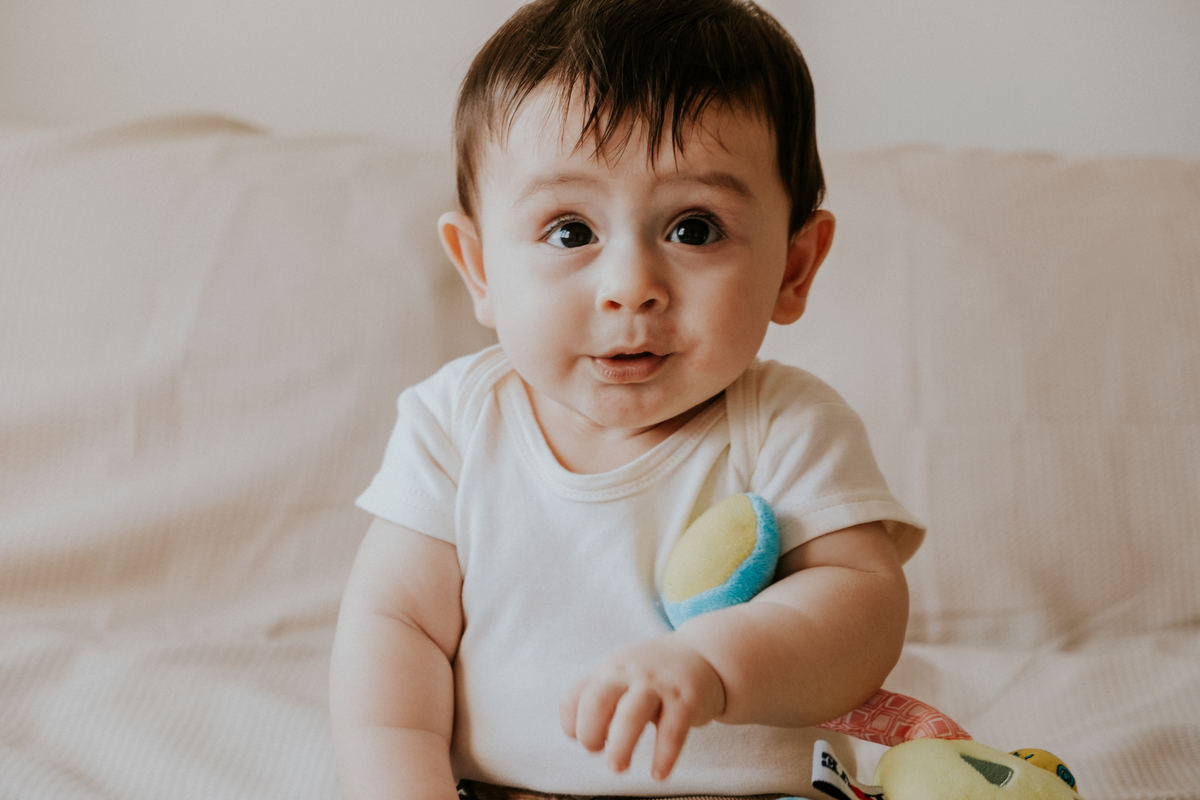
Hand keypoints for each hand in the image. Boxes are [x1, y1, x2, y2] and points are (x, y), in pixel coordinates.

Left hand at [560, 636, 724, 780]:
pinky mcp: (686, 699)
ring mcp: (659, 685)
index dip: (570, 723)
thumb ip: (597, 697)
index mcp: (609, 671)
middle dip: (589, 732)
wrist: (705, 655)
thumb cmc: (653, 674)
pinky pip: (672, 731)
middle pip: (597, 701)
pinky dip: (663, 756)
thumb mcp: (622, 674)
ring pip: (631, 715)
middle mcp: (630, 674)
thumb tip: (575, 734)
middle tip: (595, 751)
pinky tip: (658, 774)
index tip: (579, 739)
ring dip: (620, 745)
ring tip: (617, 767)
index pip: (575, 696)